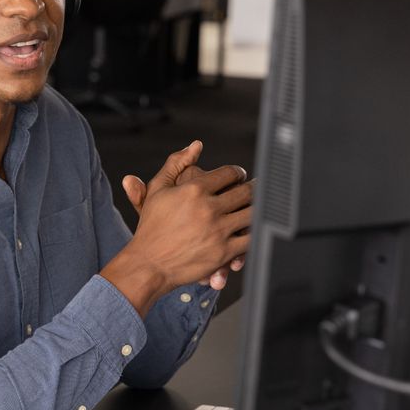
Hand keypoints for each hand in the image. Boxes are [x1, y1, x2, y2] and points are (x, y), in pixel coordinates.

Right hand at [121, 141, 247, 289]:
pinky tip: (255, 229)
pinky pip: (250, 239)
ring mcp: (218, 231)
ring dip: (259, 208)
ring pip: (252, 213)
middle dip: (254, 187)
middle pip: (246, 191)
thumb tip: (196, 145)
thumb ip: (176, 163)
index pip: (230, 173)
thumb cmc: (151, 227)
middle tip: (257, 187)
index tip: (239, 176)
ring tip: (261, 205)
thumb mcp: (158, 190)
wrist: (148, 264)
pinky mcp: (223, 252)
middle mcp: (208, 208)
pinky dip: (256, 232)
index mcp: (194, 189)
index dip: (238, 173)